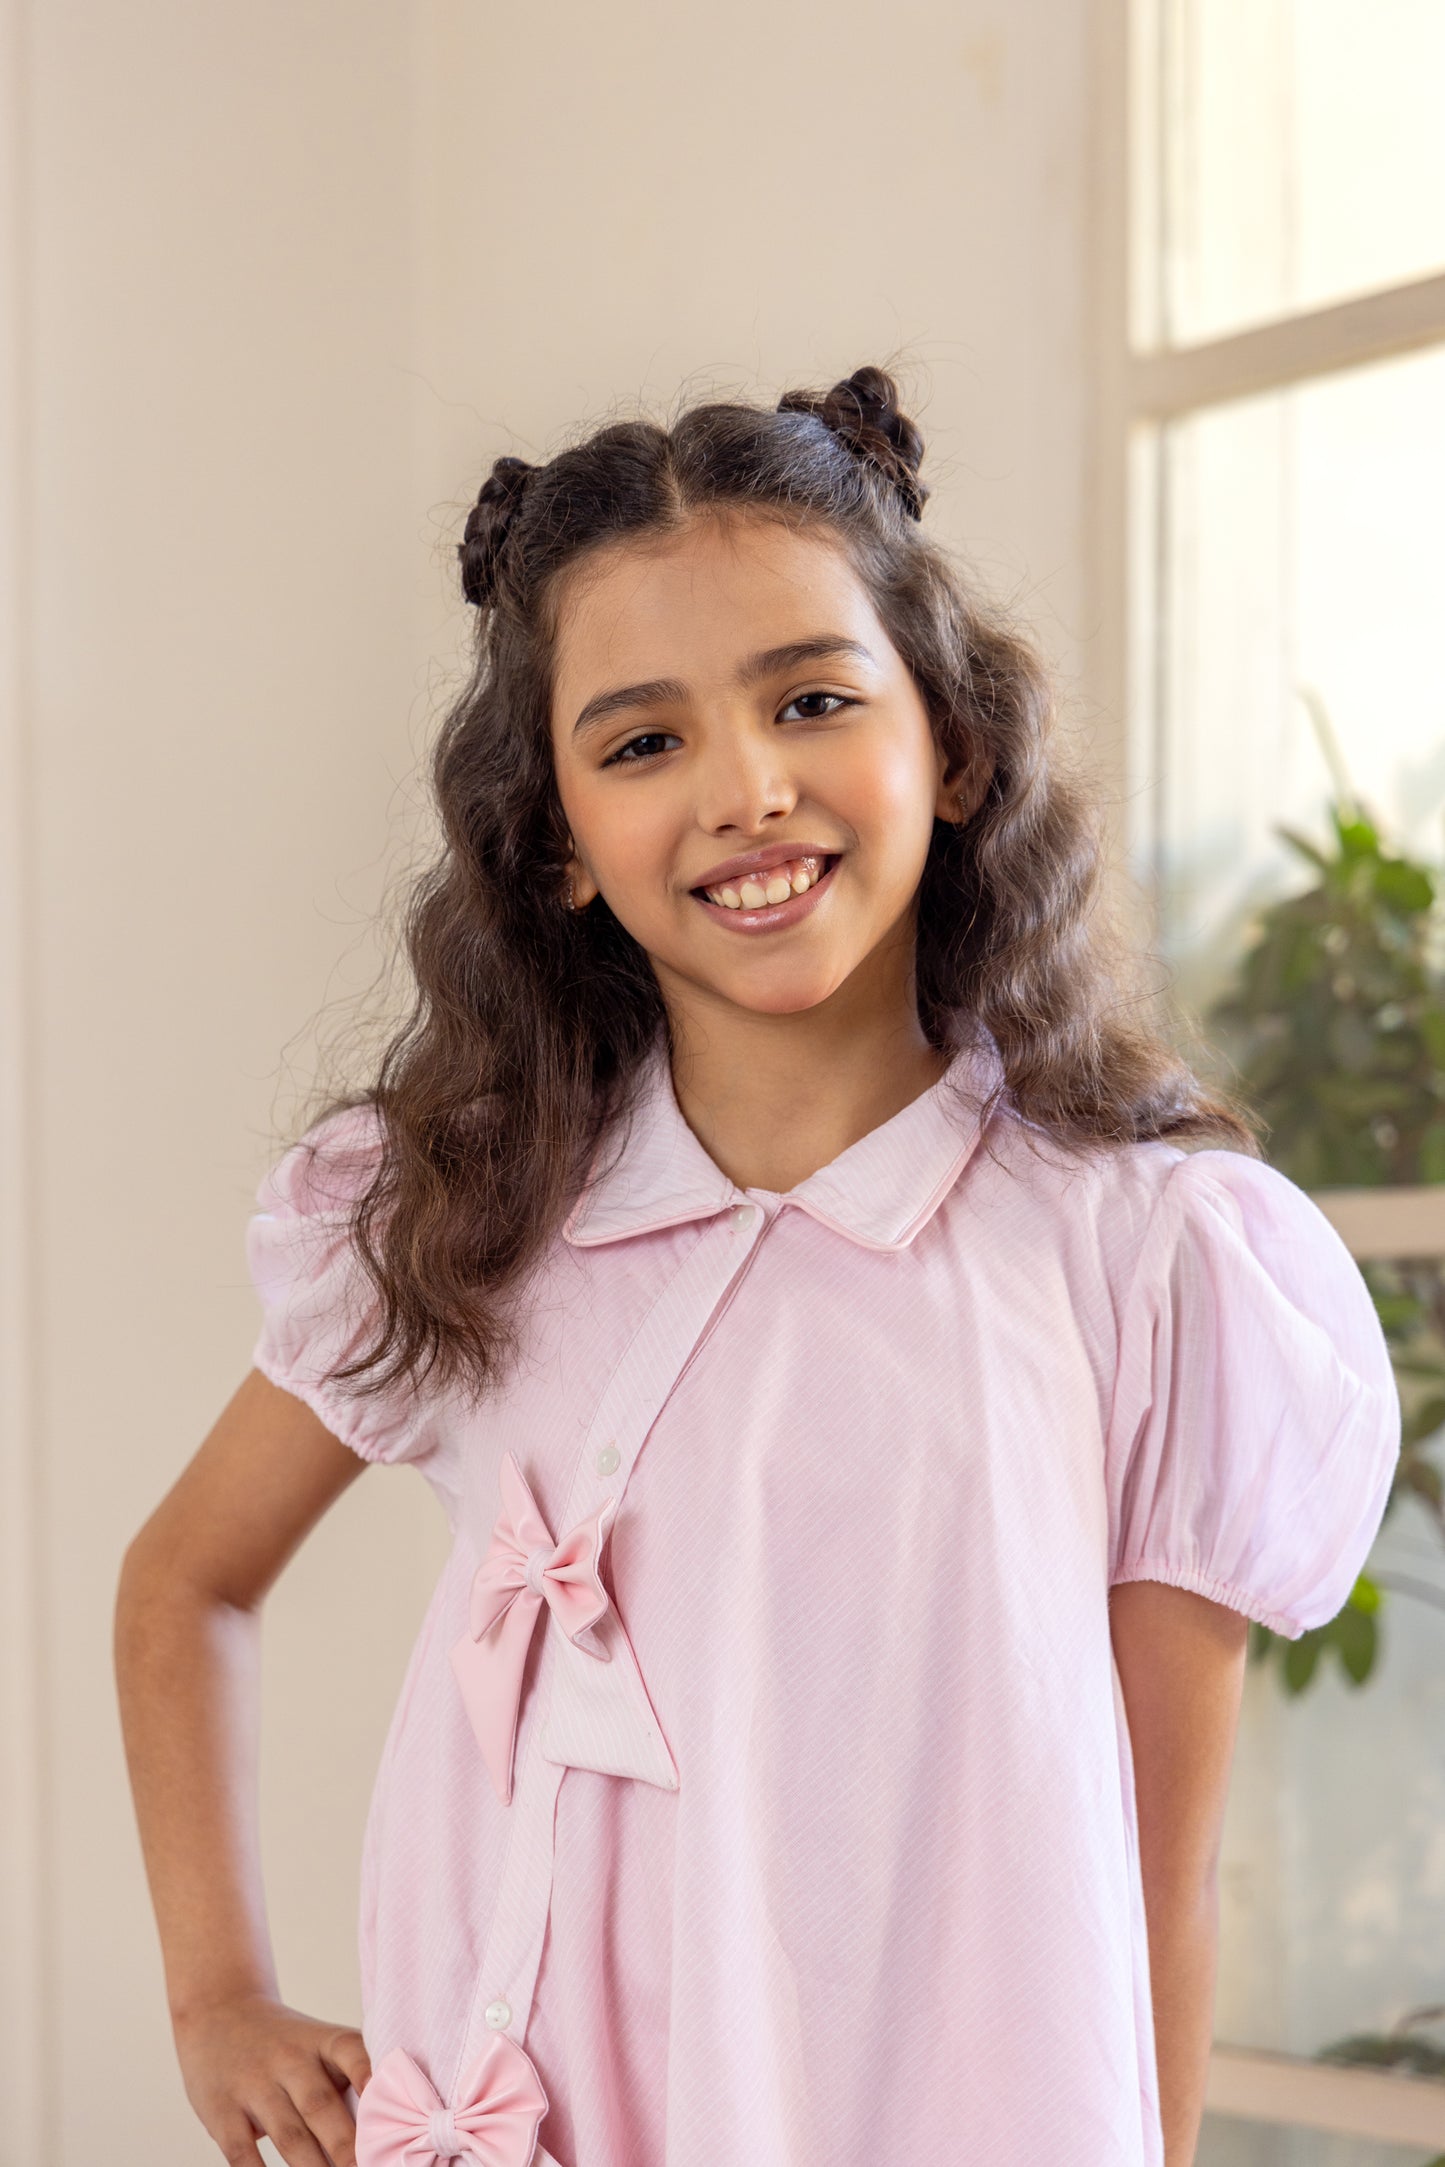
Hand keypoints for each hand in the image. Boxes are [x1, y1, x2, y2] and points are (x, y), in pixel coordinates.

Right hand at [174, 1991, 371, 2166]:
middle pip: (320, 2105)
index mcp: (321, 2041)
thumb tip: (384, 2127)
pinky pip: (242, 2152)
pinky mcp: (222, 2110)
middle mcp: (289, 2059)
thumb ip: (348, 2076)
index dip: (368, 2074)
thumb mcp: (317, 2043)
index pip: (351, 2050)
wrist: (219, 2014)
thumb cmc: (286, 2044)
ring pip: (289, 2134)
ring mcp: (253, 2084)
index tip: (384, 2105)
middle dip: (346, 2146)